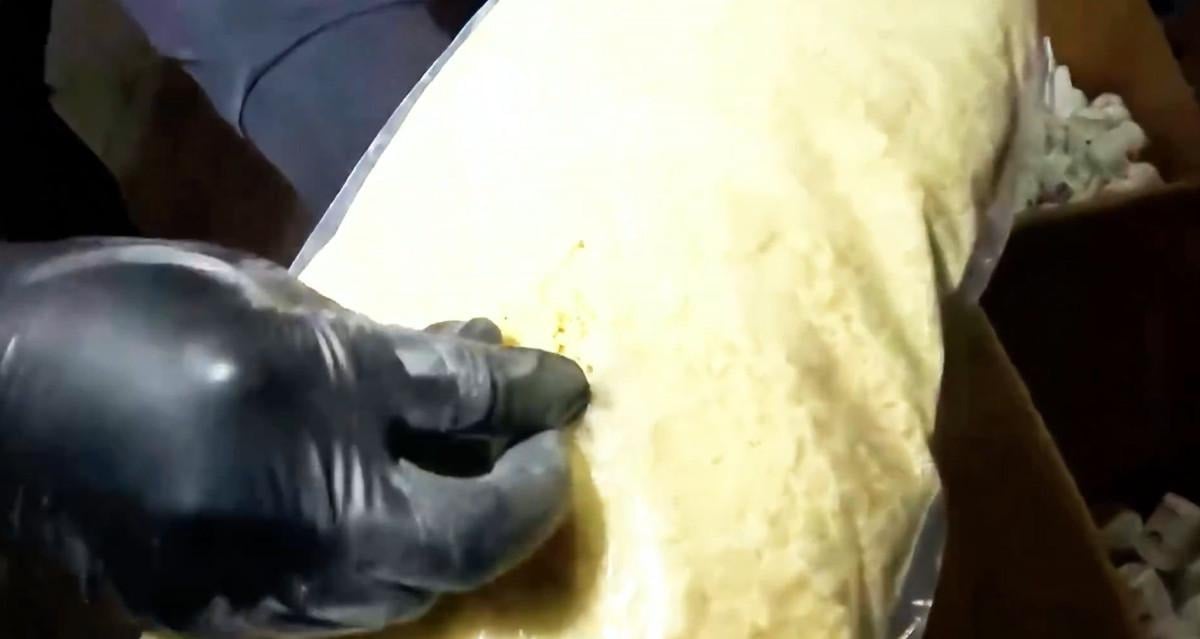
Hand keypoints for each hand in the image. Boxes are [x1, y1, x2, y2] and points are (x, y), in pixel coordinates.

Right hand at [0, 238, 588, 635]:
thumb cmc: (147, 329)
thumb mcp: (306, 330)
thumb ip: (434, 372)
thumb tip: (546, 385)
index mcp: (334, 523)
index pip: (486, 531)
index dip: (541, 475)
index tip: (560, 406)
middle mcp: (306, 589)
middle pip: (445, 559)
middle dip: (497, 483)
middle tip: (515, 408)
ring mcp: (257, 601)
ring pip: (391, 564)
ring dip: (441, 492)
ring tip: (454, 413)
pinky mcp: (219, 594)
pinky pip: (331, 561)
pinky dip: (377, 504)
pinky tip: (375, 441)